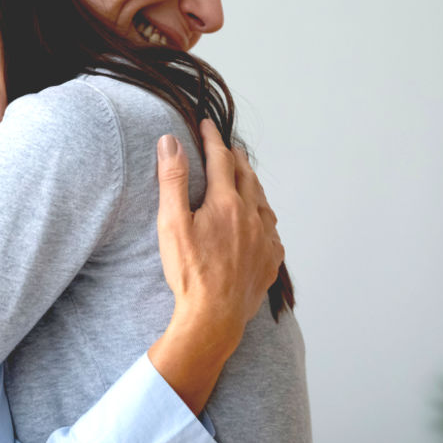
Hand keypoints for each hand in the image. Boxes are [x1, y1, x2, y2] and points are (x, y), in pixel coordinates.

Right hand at [147, 118, 285, 412]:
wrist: (213, 317)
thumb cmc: (189, 272)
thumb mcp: (171, 223)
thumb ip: (172, 180)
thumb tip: (170, 142)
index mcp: (226, 203)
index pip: (220, 160)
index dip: (212, 139)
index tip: (207, 125)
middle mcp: (252, 216)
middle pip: (247, 176)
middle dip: (236, 158)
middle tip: (228, 147)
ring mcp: (265, 240)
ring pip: (263, 202)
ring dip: (253, 185)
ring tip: (245, 179)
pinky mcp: (271, 261)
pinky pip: (272, 231)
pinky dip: (263, 217)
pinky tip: (259, 223)